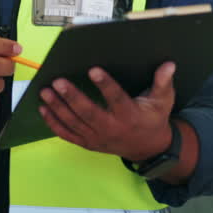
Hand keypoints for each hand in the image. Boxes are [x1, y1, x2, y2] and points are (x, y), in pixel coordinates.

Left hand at [37, 61, 175, 161]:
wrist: (148, 148)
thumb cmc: (153, 119)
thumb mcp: (162, 102)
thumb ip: (163, 83)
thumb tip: (169, 64)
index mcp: (129, 116)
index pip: (116, 99)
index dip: (105, 85)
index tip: (94, 70)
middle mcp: (111, 128)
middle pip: (88, 113)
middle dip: (72, 97)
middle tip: (58, 81)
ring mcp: (97, 138)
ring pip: (74, 123)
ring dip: (58, 108)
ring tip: (45, 91)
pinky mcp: (88, 143)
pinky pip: (67, 135)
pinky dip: (53, 123)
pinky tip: (43, 108)